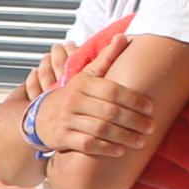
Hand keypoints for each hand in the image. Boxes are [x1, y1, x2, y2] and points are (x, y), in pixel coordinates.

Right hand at [31, 30, 153, 159]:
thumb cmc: (70, 96)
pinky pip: (88, 144)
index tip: (151, 108)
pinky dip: (106, 148)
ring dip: (125, 137)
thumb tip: (123, 37)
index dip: (134, 100)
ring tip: (141, 141)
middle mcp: (74, 100)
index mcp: (82, 84)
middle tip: (151, 128)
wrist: (38, 117)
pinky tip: (120, 151)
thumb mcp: (85, 76)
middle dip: (134, 121)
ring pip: (101, 129)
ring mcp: (67, 119)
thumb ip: (105, 59)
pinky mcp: (63, 137)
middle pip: (110, 111)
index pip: (113, 91)